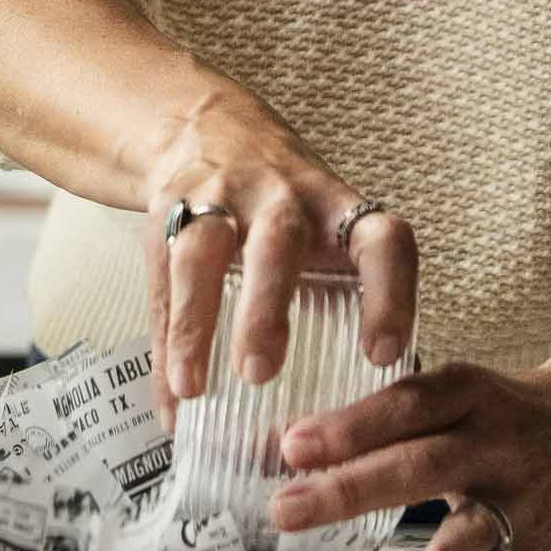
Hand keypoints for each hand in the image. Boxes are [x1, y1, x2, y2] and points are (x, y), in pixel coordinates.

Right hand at [141, 75, 416, 430]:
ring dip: (198, 319)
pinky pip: (162, 276)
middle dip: (266, 306)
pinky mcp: (170, 207)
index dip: (388, 294)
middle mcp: (283, 198)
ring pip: (205, 250)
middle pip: (278, 241)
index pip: (381, 241)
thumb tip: (364, 424)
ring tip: (194, 385)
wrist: (207, 126)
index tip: (382, 354)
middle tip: (260, 372)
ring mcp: (220, 197)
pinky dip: (165, 339)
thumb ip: (343, 311)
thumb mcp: (325, 231)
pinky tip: (171, 394)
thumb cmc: (284, 209)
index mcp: (338, 210)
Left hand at [269, 360, 550, 550]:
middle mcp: (488, 440)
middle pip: (417, 462)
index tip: (291, 445)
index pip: (399, 405)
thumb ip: (370, 424)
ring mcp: (516, 492)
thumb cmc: (496, 408)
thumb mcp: (444, 397)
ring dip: (452, 549)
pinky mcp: (535, 540)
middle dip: (352, 486)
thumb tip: (277, 443)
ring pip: (477, 522)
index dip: (348, 425)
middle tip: (289, 507)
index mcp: (460, 393)